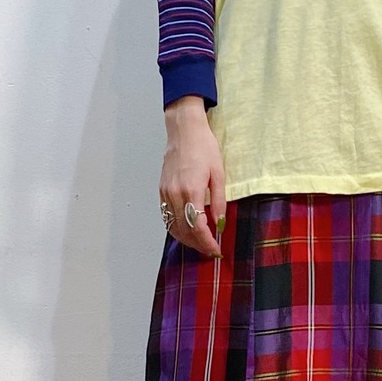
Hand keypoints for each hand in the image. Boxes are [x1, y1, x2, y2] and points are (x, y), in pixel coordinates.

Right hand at [160, 96, 224, 256]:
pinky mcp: (161, 190)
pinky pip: (166, 216)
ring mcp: (166, 193)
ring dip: (186, 239)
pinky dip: (176, 227)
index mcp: (191, 191)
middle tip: (210, 250)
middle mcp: (175, 194)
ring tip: (200, 243)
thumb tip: (220, 224)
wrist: (184, 131)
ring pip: (173, 226)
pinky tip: (186, 230)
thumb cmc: (204, 148)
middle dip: (198, 244)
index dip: (207, 243)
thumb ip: (219, 201)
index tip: (216, 250)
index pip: (197, 227)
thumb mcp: (219, 174)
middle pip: (184, 231)